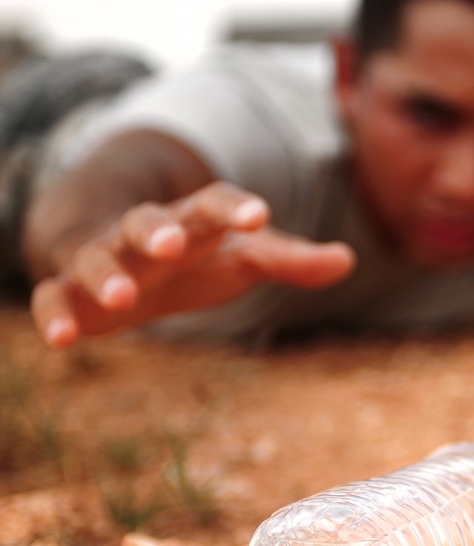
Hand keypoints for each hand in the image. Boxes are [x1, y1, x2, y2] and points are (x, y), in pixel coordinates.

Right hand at [31, 182, 355, 346]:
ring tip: (122, 297)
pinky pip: (53, 300)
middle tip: (173, 242)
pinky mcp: (68, 292)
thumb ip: (288, 260)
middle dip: (158, 230)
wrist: (111, 248)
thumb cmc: (191, 255)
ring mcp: (101, 260)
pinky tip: (62, 341)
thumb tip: (347, 260)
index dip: (234, 208)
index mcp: (190, 223)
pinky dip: (55, 316)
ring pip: (97, 259)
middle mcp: (141, 235)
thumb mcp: (239, 257)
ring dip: (106, 275)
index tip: (259, 215)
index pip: (211, 204)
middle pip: (146, 222)